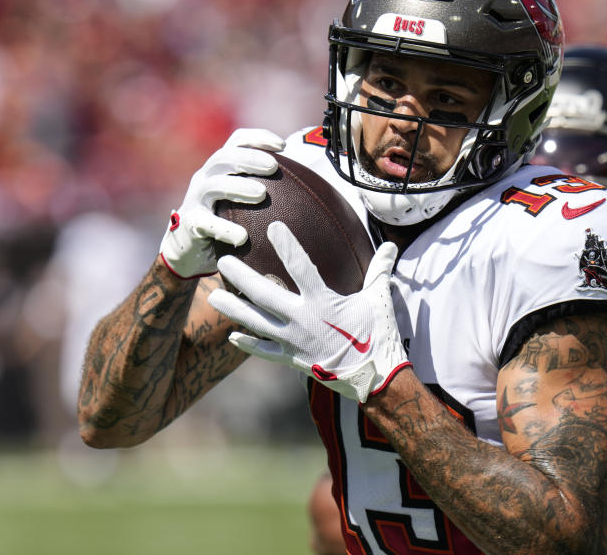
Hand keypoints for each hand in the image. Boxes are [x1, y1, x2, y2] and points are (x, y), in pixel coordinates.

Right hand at [159, 128, 284, 278]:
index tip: (283, 146)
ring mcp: (195, 200)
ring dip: (238, 187)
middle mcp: (205, 178)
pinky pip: (206, 223)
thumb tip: (308, 188)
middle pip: (224, 157)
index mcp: (220, 169)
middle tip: (273, 167)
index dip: (258, 138)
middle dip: (249, 158)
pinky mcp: (189, 224)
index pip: (236, 142)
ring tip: (261, 194)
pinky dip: (224, 228)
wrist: (188, 252)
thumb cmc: (224, 223)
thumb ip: (264, 191)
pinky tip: (243, 237)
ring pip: (213, 185)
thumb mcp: (241, 203)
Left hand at [207, 221, 409, 402]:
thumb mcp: (379, 300)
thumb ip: (380, 271)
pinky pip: (265, 351)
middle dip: (241, 277)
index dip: (287, 246)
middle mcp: (302, 320)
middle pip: (264, 296)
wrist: (376, 380)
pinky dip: (248, 344)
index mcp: (323, 302)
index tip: (274, 227)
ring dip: (234, 309)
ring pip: (256, 323)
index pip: (301, 267)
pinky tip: (232, 336)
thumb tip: (392, 245)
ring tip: (214, 297)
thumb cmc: (379, 336)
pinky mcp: (293, 359)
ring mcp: (294, 342)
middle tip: (223, 261)